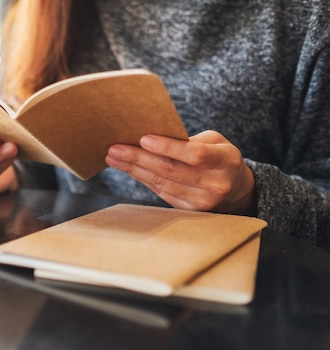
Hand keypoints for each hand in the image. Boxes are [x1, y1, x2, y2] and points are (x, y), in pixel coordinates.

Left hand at [105, 130, 256, 214]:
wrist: (236, 190)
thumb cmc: (220, 157)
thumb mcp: (215, 142)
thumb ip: (189, 140)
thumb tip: (151, 139)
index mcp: (226, 161)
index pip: (195, 155)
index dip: (168, 147)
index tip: (143, 138)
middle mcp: (215, 184)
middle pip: (171, 171)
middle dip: (139, 158)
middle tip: (114, 149)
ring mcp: (202, 202)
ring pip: (161, 183)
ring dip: (134, 170)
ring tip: (113, 158)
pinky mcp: (188, 210)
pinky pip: (160, 192)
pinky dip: (142, 179)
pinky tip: (128, 169)